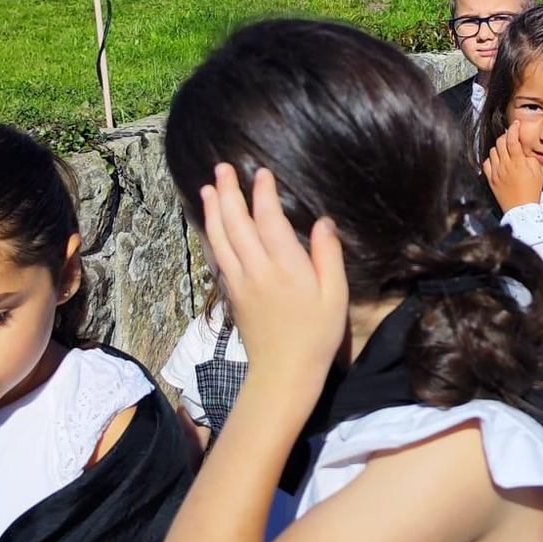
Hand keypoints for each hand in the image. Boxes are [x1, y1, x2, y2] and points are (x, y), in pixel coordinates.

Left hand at [200, 164, 347, 389]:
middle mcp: (257, 270)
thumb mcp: (335, 295)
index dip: (264, 193)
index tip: (262, 171)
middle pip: (237, 224)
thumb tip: (323, 222)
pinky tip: (210, 224)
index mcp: (286, 267)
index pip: (269, 220)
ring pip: (221, 239)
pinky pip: (217, 256)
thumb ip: (328, 256)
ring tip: (207, 187)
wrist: (283, 373)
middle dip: (228, 193)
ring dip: (213, 210)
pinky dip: (211, 235)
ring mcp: (240, 282)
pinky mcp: (232, 294)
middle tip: (222, 168)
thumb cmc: (317, 335)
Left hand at [483, 125, 542, 210]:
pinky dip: (491, 159)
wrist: (521, 209)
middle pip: (500, 142)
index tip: (516, 124)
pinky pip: (486, 163)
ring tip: (505, 149)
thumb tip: (523, 151)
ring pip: (492, 151)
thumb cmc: (531, 192)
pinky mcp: (491, 179)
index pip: (512, 139)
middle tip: (511, 137)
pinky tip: (497, 161)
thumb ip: (530, 158)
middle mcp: (505, 166)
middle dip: (506, 136)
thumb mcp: (537, 172)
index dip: (513, 128)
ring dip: (499, 147)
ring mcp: (496, 172)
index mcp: (518, 163)